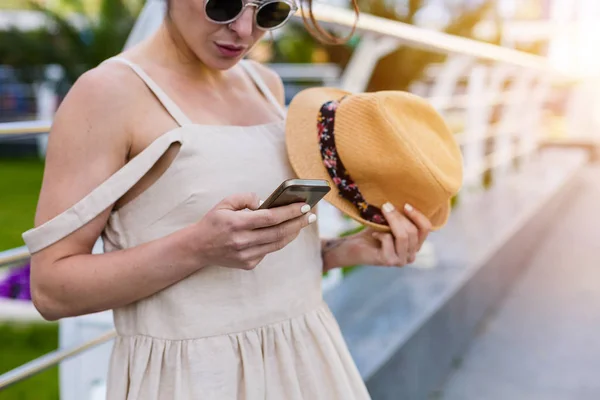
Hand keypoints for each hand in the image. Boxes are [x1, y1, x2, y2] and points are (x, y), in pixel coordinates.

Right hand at [186, 193, 315, 269]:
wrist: (197, 248)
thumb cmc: (213, 222)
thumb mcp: (224, 203)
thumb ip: (245, 198)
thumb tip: (265, 201)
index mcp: (237, 224)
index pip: (271, 218)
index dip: (290, 212)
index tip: (305, 205)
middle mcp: (243, 241)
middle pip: (279, 232)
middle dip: (298, 222)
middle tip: (311, 214)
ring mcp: (246, 255)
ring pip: (277, 244)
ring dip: (293, 232)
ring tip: (303, 222)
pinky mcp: (248, 264)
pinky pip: (268, 251)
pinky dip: (278, 240)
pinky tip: (285, 232)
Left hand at [326, 202, 431, 268]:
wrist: (354, 247)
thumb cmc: (373, 233)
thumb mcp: (390, 223)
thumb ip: (401, 217)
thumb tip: (405, 201)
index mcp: (415, 245)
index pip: (426, 229)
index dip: (418, 215)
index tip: (406, 205)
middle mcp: (411, 255)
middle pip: (413, 232)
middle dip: (399, 216)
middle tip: (386, 205)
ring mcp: (401, 261)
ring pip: (403, 236)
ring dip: (392, 221)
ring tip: (382, 211)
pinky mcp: (389, 261)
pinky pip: (389, 241)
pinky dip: (381, 234)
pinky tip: (374, 234)